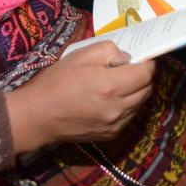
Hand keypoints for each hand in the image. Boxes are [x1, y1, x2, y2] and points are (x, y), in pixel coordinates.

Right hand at [7, 41, 155, 152]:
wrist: (38, 115)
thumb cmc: (57, 81)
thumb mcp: (81, 54)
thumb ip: (110, 50)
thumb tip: (127, 58)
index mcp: (111, 86)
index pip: (146, 74)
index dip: (147, 62)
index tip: (141, 57)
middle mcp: (117, 108)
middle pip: (147, 90)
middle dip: (143, 76)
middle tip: (130, 68)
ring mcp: (115, 125)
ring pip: (139, 104)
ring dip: (136, 92)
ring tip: (120, 83)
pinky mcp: (110, 135)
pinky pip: (129, 117)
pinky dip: (127, 106)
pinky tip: (112, 99)